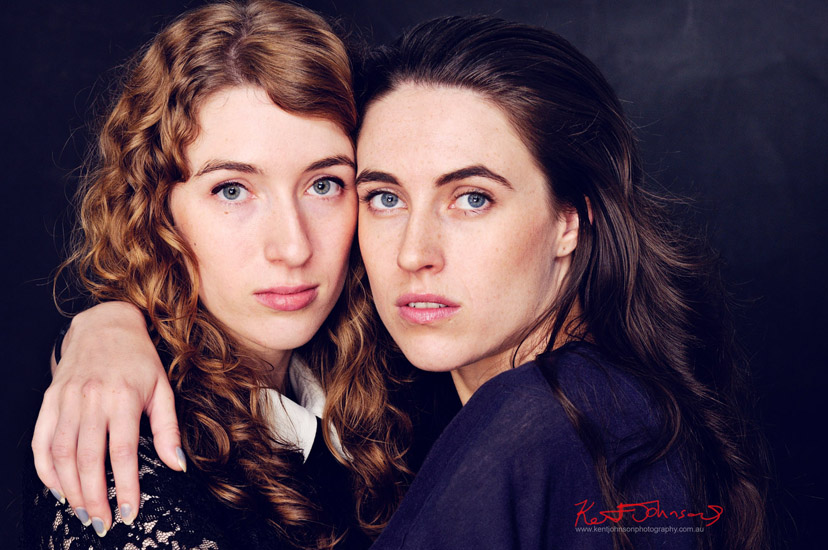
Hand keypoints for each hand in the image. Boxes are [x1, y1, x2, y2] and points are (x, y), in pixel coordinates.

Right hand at [31, 301, 182, 536]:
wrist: (106, 325)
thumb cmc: (139, 359)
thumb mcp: (162, 389)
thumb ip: (168, 429)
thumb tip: (178, 465)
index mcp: (123, 398)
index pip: (122, 454)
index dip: (125, 487)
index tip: (129, 512)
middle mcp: (91, 401)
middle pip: (88, 460)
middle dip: (95, 498)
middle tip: (102, 523)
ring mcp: (66, 401)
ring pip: (62, 455)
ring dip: (70, 489)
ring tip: (82, 512)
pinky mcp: (50, 401)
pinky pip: (41, 441)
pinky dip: (46, 469)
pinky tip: (58, 488)